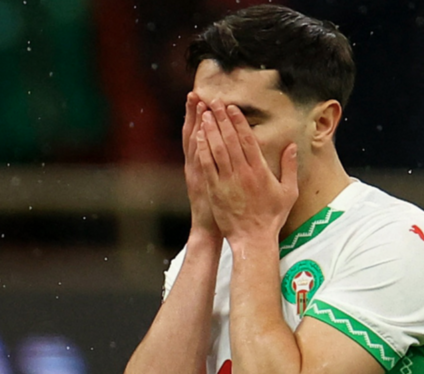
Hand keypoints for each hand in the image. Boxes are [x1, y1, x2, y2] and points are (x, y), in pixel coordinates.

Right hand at [182, 92, 220, 238]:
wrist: (210, 229)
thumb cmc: (218, 207)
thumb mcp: (216, 184)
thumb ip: (220, 165)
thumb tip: (227, 148)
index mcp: (202, 164)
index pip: (201, 134)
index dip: (200, 116)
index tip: (201, 97)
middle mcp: (196, 165)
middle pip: (196, 133)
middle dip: (196, 114)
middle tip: (196, 93)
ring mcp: (199, 173)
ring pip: (195, 144)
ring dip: (196, 124)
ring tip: (198, 104)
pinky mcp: (203, 183)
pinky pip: (200, 162)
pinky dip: (199, 147)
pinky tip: (200, 132)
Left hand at [197, 100, 298, 243]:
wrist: (253, 239)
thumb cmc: (271, 217)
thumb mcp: (288, 192)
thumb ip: (289, 167)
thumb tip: (291, 146)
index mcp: (260, 171)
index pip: (248, 140)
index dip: (239, 122)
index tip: (233, 108)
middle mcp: (243, 173)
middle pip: (230, 140)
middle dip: (222, 119)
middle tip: (215, 102)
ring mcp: (227, 181)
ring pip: (217, 149)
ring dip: (211, 130)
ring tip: (206, 114)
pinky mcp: (216, 190)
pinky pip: (207, 165)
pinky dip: (203, 149)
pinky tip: (199, 137)